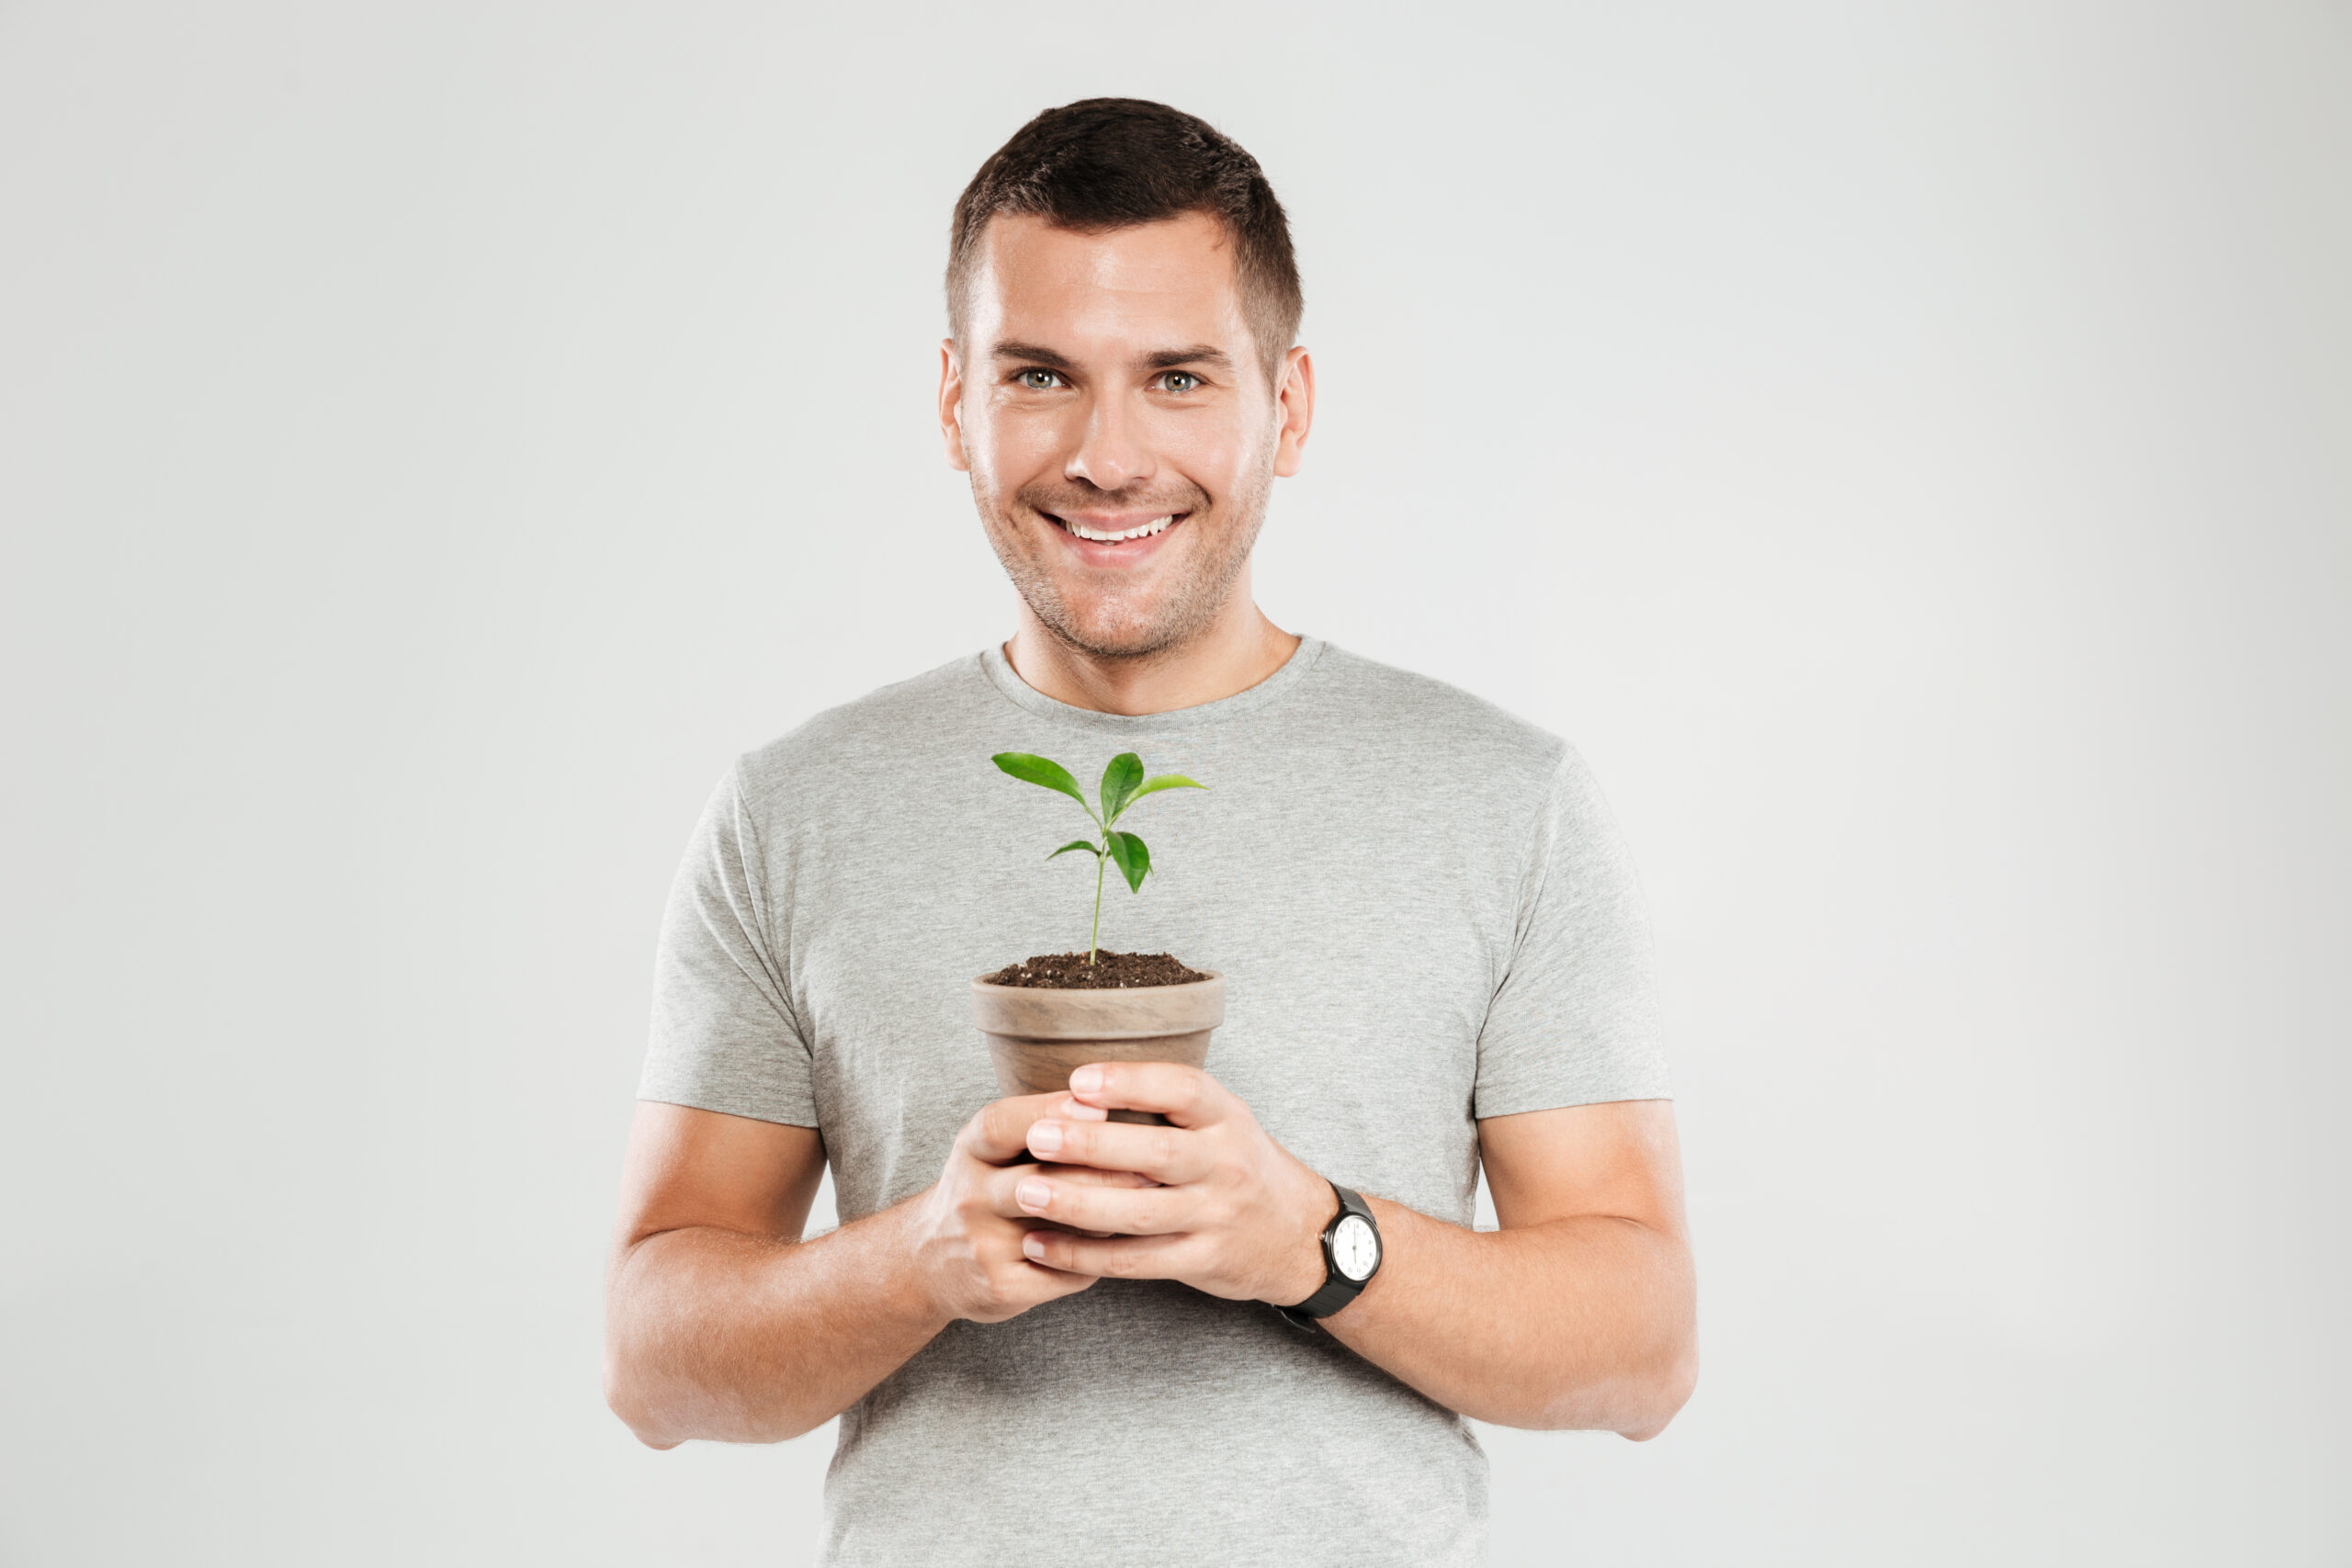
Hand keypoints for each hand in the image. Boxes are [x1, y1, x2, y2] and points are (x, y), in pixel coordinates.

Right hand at [911, 1090, 1156, 1323]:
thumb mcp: (994, 1147)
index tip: (1100, 1107)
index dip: (1051, 1113)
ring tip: (1149, 1202)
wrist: (930, 1260)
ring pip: (1058, 1229)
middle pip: (1039, 1180)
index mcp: (971, 1151)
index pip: (1003, 1124)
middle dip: (1100, 1169)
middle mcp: (970, 1196)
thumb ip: (1043, 1125)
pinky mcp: (1000, 1287)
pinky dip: (1095, 1260)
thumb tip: (1118, 1099)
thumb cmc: (986, 1187)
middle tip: (1152, 1163)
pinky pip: (1064, 1273)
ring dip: (1106, 1216)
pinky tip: (1122, 1247)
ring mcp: (983, 1244)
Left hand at [1005, 1064, 1337, 1305]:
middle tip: (1036, 1136)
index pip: (1183, 1089)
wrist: (1298, 1233)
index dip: (1130, 1082)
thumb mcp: (1223, 1121)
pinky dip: (1085, 1255)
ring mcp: (1216, 1216)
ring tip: (1025, 1193)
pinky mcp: (1203, 1259)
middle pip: (1156, 1152)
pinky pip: (1137, 1261)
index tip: (1078, 1079)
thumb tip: (1078, 1083)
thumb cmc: (1238, 1165)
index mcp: (1227, 1117)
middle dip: (1090, 1144)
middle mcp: (1226, 1164)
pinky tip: (1042, 1245)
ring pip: (1140, 1212)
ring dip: (1077, 1204)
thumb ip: (1168, 1103)